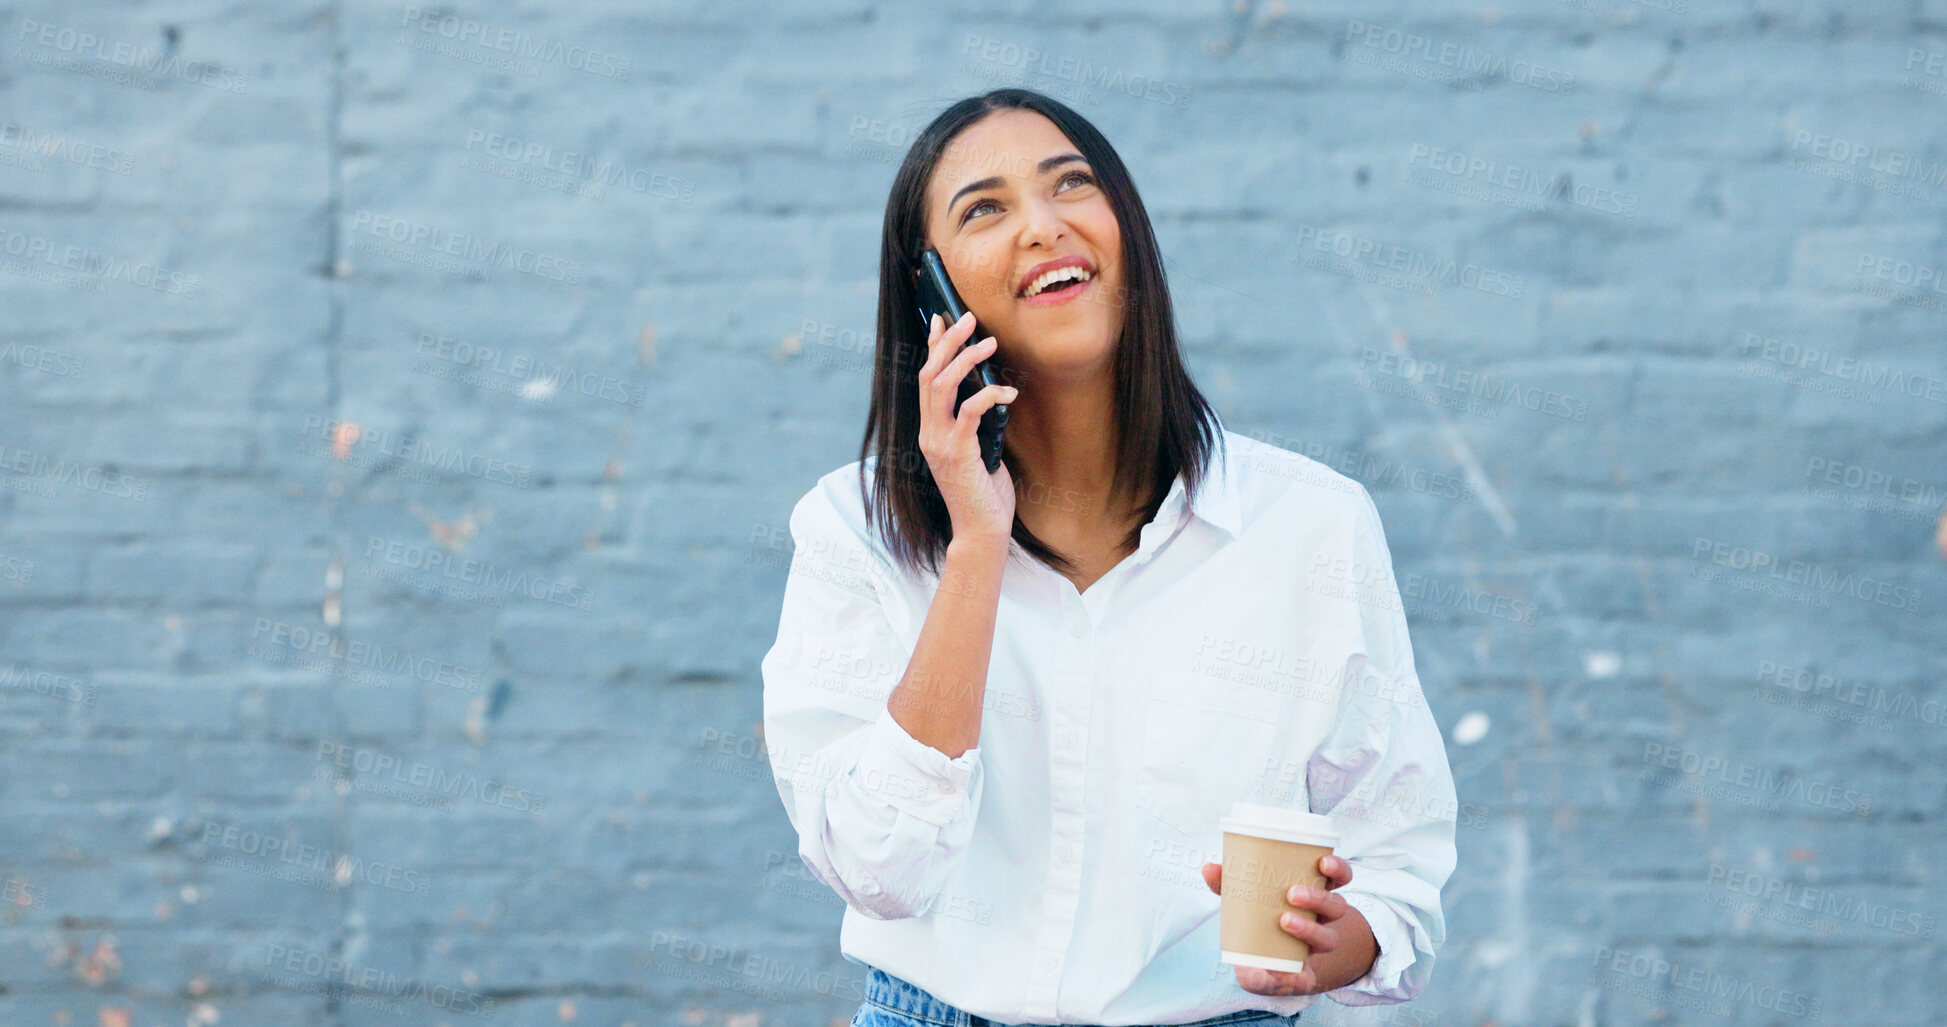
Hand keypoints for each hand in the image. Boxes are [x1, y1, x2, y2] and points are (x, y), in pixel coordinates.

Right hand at [916, 311, 1016, 541]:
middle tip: (968, 318)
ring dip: (965, 360)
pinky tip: (1009, 392)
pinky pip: (970, 412)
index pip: (925, 378)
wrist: (981, 530)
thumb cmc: (984, 492)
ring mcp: (939, 443)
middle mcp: (928, 433)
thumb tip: (989, 391)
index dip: (932, 346)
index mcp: (930, 430)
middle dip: (948, 342)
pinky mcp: (958, 453)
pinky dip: (989, 395)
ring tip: (989, 343)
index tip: (941, 318)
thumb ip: (975, 423)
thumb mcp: (978, 448)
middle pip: (929, 374)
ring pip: (942, 386)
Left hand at [1200, 855, 1357, 996]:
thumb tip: (1209, 868)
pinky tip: (1286, 973)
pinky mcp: (1305, 977)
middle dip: (1318, 899)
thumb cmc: (1255, 923)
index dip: (1338, 868)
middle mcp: (1321, 920)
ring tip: (1285, 921)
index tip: (1324, 862)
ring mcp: (1312, 949)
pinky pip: (1308, 980)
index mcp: (1313, 894)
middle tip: (1292, 894)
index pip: (1338, 877)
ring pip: (1330, 938)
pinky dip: (1297, 979)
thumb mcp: (1241, 902)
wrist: (1262, 965)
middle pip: (1337, 906)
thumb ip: (1226, 885)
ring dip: (1309, 929)